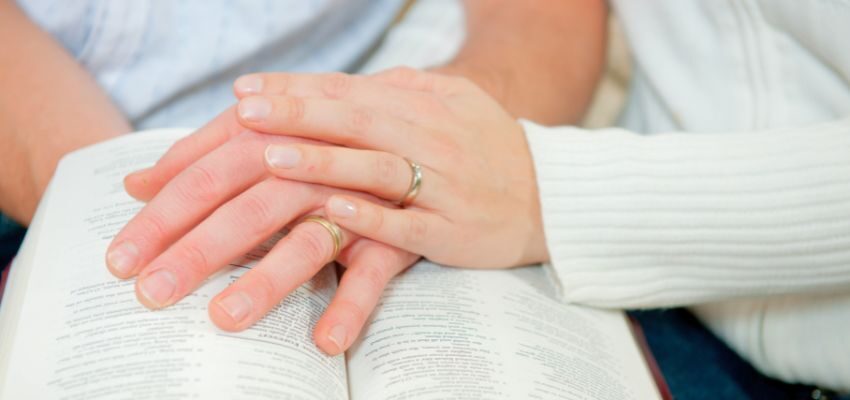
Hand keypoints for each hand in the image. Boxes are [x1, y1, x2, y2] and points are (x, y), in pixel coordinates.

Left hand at [106, 107, 418, 354]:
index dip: (162, 216)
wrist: (435, 126)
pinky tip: (326, 339)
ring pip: (310, 241)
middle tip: (150, 294)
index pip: (208, 174)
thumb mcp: (271, 133)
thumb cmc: (335, 134)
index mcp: (281, 136)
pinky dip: (353, 303)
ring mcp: (362, 199)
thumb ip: (205, 151)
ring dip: (268, 279)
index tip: (120, 258)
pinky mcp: (402, 234)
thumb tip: (135, 181)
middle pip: (248, 208)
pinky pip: (378, 273)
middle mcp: (318, 165)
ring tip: (224, 318)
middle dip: (196, 251)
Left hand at [231, 68, 547, 267]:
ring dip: (325, 163)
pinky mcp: (452, 232)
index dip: (297, 91)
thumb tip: (341, 83)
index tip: (246, 92)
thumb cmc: (488, 149)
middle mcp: (431, 140)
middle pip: (357, 122)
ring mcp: (443, 187)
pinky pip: (409, 225)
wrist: (551, 198)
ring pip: (378, 168)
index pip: (350, 93)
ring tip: (273, 158)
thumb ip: (399, 91)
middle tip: (244, 114)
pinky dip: (373, 218)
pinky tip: (337, 211)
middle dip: (298, 116)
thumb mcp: (452, 104)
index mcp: (424, 107)